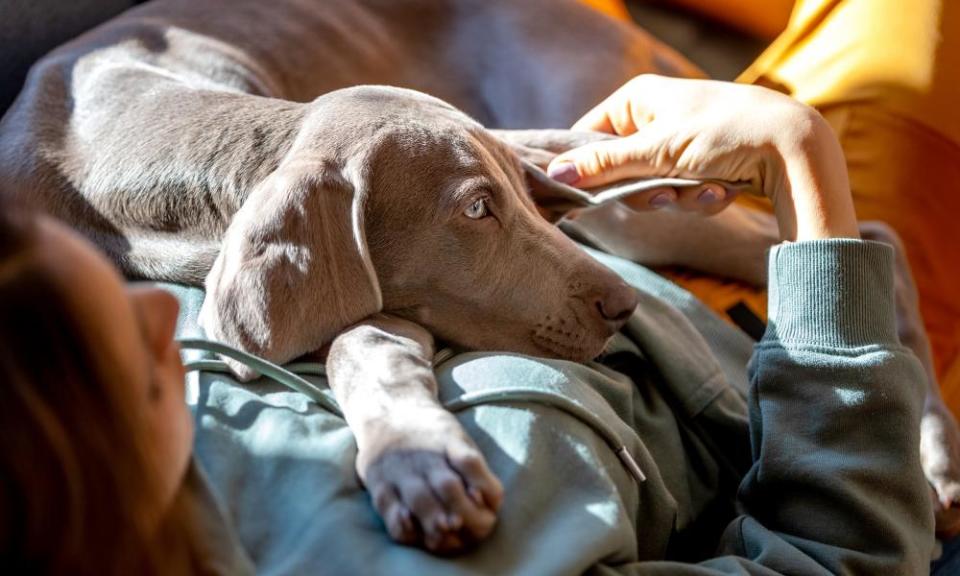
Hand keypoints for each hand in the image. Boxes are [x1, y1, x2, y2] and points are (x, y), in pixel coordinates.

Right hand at [548, 75, 859, 240]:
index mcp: (639, 99)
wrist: (794, 149)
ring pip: (654, 185)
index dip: (588, 168)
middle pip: (621, 169)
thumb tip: (556, 175)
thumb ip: (604, 165)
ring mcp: (682, 140)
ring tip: (706, 189)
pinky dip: (702, 196)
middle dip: (646, 189)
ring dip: (679, 196)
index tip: (590, 195)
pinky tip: (724, 190)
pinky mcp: (705, 162)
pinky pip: (684, 190)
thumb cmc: (724, 134)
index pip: (589, 136)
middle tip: (665, 194)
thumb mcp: (657, 151)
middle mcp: (657, 115)